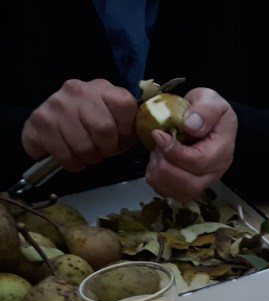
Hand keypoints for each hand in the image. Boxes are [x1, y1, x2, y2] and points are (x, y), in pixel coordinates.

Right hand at [20, 79, 138, 170]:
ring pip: (83, 145)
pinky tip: (71, 155)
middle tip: (102, 150)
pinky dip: (72, 163)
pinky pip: (64, 154)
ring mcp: (57, 103)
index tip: (120, 138)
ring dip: (88, 158)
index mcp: (104, 89)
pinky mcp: (40, 120)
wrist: (52, 125)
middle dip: (106, 148)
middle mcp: (79, 90)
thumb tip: (149, 137)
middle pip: (103, 128)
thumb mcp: (117, 124)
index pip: (125, 105)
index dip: (126, 129)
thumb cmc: (92, 127)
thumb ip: (132, 128)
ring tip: (86, 153)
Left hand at [145, 88, 237, 201]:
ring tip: (156, 154)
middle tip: (156, 147)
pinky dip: (157, 180)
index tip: (158, 134)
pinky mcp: (189, 186)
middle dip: (165, 167)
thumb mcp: (210, 99)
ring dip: (159, 175)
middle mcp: (214, 172)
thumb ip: (204, 110)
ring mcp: (203, 182)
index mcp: (221, 151)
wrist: (209, 120)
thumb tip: (190, 126)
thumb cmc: (209, 110)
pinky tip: (157, 163)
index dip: (173, 151)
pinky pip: (171, 193)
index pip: (197, 162)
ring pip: (179, 193)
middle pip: (189, 184)